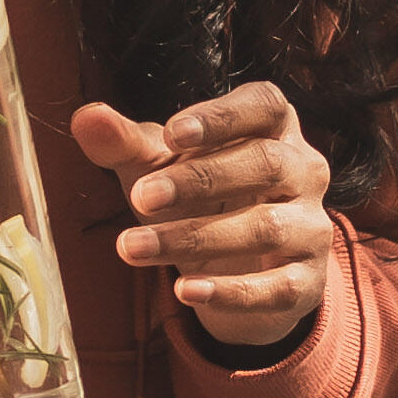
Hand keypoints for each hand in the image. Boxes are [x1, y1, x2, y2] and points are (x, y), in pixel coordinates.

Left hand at [70, 83, 338, 360]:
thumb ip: (125, 143)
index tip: (170, 132)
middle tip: (141, 197)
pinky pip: (276, 287)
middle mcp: (304, 170)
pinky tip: (184, 292)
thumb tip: (86, 118)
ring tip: (133, 248)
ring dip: (195, 238)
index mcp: (273, 127)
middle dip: (200, 179)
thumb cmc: (198, 197)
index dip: (221, 116)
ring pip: (265, 228)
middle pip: (265, 163)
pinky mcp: (307, 282)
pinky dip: (229, 292)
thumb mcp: (158, 167)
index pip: (263, 105)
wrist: (235, 270)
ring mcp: (311, 227)